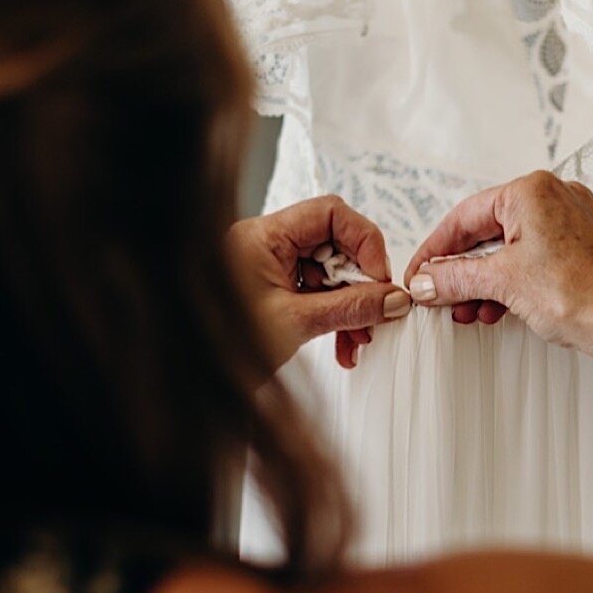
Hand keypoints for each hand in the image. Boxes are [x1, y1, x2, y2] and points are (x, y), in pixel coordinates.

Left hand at [230, 195, 412, 368]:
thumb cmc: (228, 346)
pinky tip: (344, 344)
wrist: (200, 378)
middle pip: (335, 244)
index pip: (330, 214)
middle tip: (375, 311)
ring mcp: (273, 267)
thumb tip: (392, 299)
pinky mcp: (277, 290)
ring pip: (330, 273)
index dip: (364, 241)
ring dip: (351, 305)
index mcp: (263, 237)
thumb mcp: (297, 322)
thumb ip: (349, 307)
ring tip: (358, 337)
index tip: (379, 278)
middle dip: (360, 282)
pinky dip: (336, 316)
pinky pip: (319, 293)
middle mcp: (268, 245)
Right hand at [404, 171, 592, 354]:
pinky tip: (497, 307)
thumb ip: (455, 277)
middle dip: (461, 272)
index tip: (419, 273)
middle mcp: (554, 196)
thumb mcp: (501, 283)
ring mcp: (570, 221)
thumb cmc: (580, 294)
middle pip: (487, 233)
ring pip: (510, 248)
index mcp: (531, 190)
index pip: (465, 217)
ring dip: (484, 282)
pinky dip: (510, 282)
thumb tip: (427, 281)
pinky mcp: (580, 246)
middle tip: (440, 295)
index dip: (435, 251)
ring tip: (468, 310)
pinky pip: (532, 258)